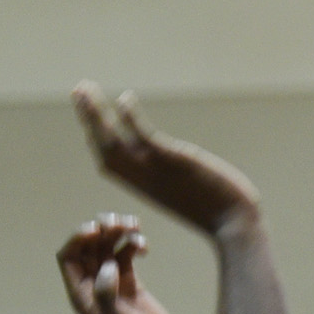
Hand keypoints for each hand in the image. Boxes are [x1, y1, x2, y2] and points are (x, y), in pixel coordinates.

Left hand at [57, 214, 182, 313]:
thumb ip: (107, 293)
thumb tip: (108, 265)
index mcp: (81, 294)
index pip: (68, 256)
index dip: (78, 238)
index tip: (96, 231)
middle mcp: (93, 285)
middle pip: (87, 246)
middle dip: (101, 230)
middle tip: (119, 224)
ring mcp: (112, 282)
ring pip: (107, 246)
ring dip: (118, 232)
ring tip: (134, 225)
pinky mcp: (131, 282)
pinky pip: (126, 254)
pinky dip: (133, 244)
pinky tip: (145, 248)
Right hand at [72, 84, 261, 236]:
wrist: (235, 225)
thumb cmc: (218, 211)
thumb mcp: (188, 193)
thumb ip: (175, 179)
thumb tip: (182, 169)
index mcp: (145, 187)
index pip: (109, 162)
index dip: (95, 138)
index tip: (89, 118)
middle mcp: (144, 180)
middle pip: (103, 147)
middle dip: (88, 118)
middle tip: (79, 89)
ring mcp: (155, 170)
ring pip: (113, 140)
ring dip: (95, 113)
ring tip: (85, 87)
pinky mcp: (171, 161)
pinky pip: (142, 136)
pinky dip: (129, 117)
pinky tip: (124, 97)